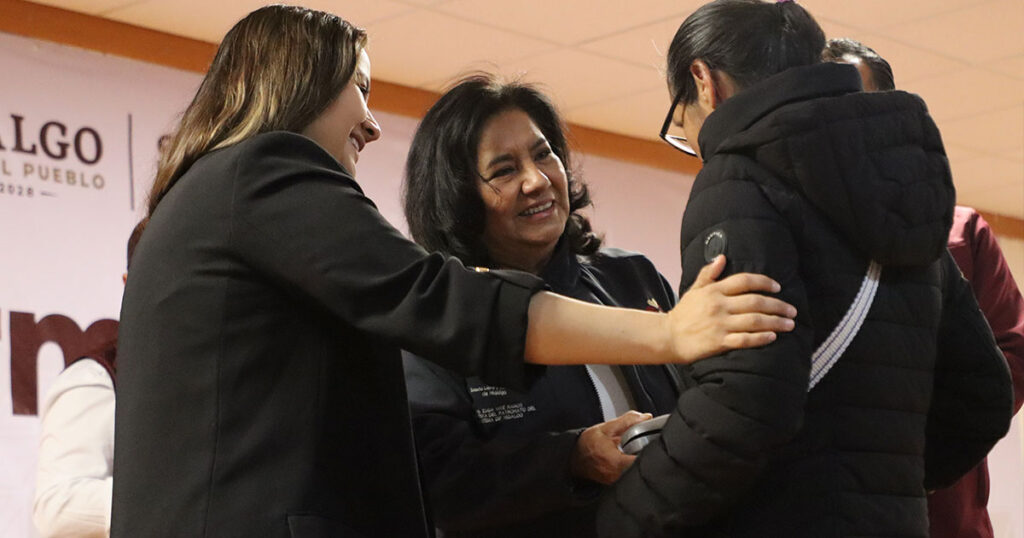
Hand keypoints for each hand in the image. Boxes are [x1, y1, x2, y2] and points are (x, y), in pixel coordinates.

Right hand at [570, 411, 650, 484]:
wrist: (576, 457)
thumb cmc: (588, 445)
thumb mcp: (607, 428)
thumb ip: (627, 421)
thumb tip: (645, 417)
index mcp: (616, 462)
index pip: (642, 462)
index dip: (652, 453)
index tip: (654, 444)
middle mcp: (618, 476)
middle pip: (643, 469)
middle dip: (647, 456)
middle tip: (645, 445)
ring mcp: (618, 482)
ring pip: (638, 472)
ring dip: (640, 461)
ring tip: (635, 451)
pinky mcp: (618, 483)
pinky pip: (631, 475)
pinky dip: (634, 466)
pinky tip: (629, 458)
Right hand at [668, 255, 795, 362]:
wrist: (667, 337)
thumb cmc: (683, 314)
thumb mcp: (694, 290)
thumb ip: (708, 274)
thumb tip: (721, 258)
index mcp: (714, 291)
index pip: (745, 281)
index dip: (764, 282)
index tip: (778, 287)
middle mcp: (719, 306)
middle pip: (756, 302)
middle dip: (778, 306)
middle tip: (792, 310)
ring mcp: (719, 324)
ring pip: (754, 321)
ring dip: (775, 322)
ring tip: (789, 324)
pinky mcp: (718, 342)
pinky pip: (745, 339)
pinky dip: (761, 338)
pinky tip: (773, 337)